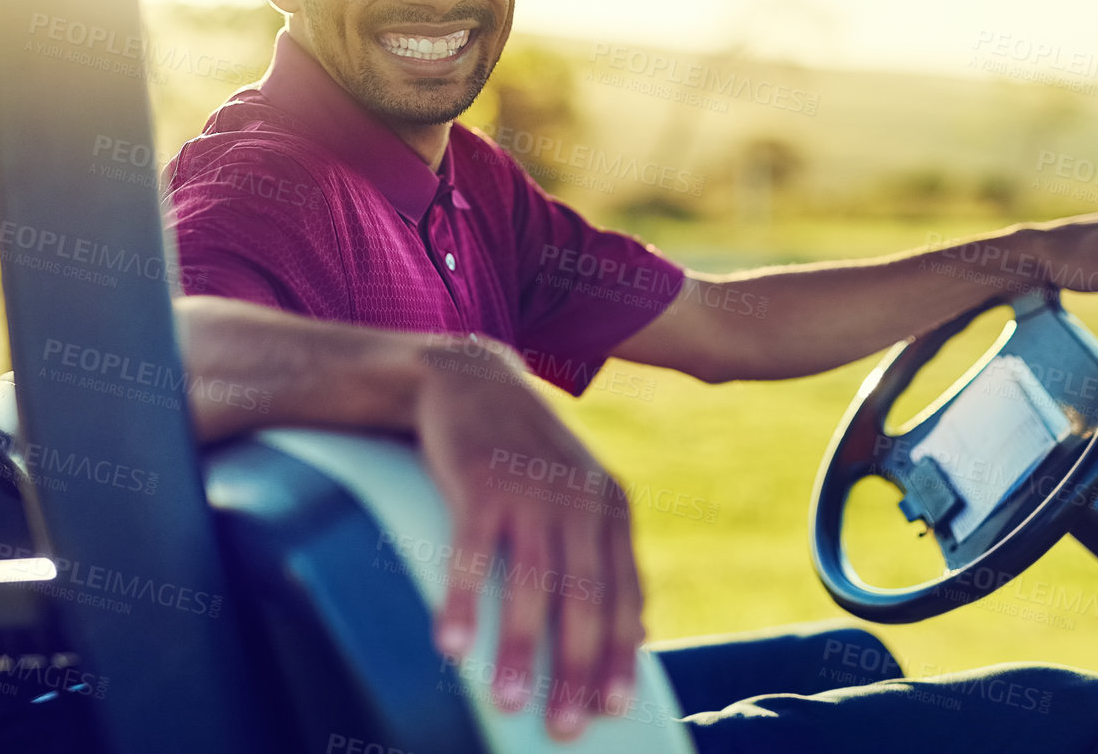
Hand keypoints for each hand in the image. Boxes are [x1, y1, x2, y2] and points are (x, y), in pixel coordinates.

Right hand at [410, 332, 643, 740]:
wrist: (470, 378)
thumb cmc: (525, 452)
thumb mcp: (580, 494)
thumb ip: (609, 558)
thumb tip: (645, 632)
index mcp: (610, 508)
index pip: (623, 596)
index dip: (618, 656)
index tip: (610, 712)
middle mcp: (579, 499)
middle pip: (585, 599)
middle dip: (574, 669)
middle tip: (561, 727)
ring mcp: (531, 489)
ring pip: (532, 583)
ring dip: (520, 648)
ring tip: (507, 702)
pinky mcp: (481, 480)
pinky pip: (472, 553)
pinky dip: (464, 603)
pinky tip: (452, 647)